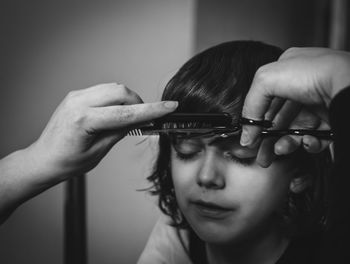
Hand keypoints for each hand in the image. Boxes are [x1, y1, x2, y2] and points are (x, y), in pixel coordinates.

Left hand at [26, 83, 177, 180]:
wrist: (44, 159)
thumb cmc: (67, 162)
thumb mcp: (98, 152)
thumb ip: (120, 131)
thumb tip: (138, 119)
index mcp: (84, 120)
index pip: (126, 113)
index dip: (151, 110)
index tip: (169, 106)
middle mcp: (79, 102)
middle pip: (121, 92)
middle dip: (138, 103)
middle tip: (144, 118)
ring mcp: (76, 96)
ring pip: (114, 88)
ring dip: (127, 100)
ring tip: (127, 118)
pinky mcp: (77, 95)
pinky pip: (104, 90)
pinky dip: (116, 99)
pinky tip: (115, 113)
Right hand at [240, 47, 349, 166]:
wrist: (347, 84)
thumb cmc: (312, 73)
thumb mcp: (265, 80)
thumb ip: (250, 104)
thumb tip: (246, 133)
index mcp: (287, 71)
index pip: (266, 101)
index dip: (256, 121)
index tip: (250, 139)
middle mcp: (303, 87)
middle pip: (280, 119)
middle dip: (269, 139)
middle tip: (262, 156)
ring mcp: (319, 103)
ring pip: (296, 130)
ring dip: (286, 143)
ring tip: (282, 150)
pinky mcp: (333, 118)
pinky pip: (317, 136)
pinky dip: (309, 143)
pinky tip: (306, 142)